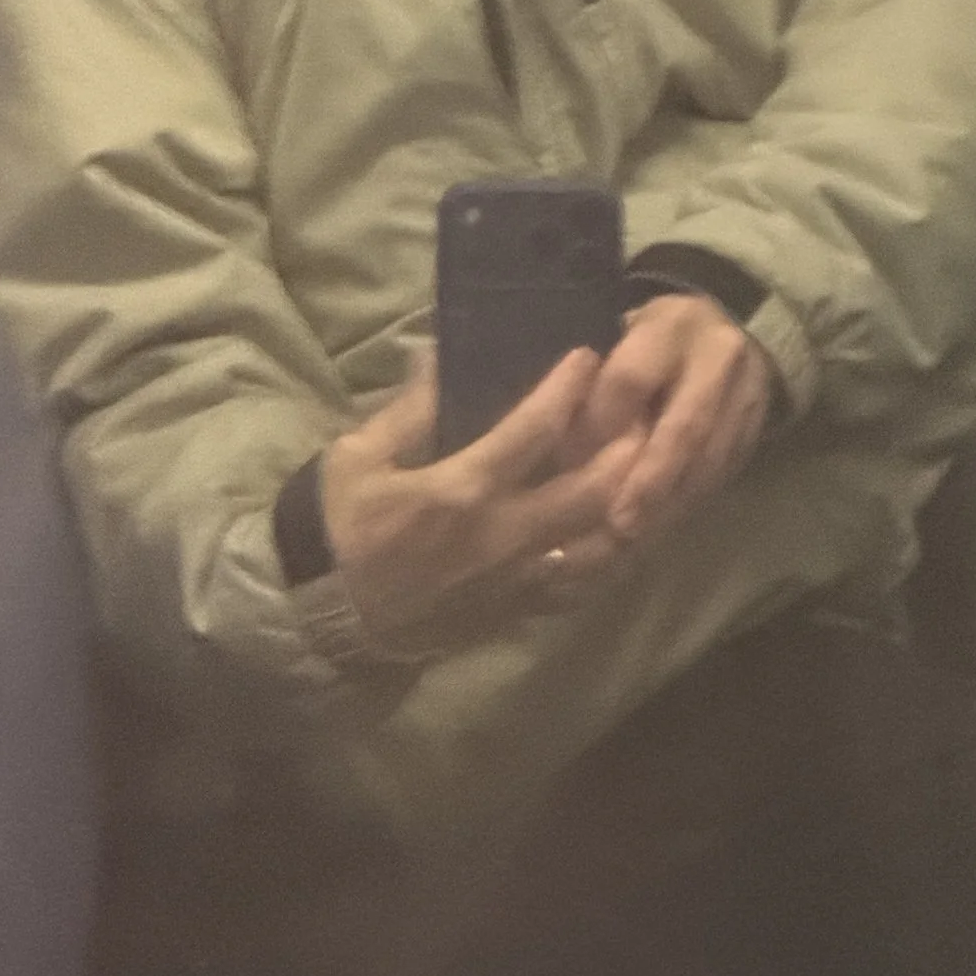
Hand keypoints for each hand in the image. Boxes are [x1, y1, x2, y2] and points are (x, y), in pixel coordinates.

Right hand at [320, 349, 644, 649]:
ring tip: (648, 472)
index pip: (532, 431)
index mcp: (461, 491)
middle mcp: (503, 538)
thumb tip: (440, 356)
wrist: (327, 620)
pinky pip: (579, 587)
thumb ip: (409, 411)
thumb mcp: (358, 458)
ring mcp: (516, 582)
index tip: (587, 356)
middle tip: (643, 413)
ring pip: (600, 547)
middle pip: (591, 492)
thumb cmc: (338, 530)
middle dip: (626, 449)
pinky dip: (607, 558)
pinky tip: (619, 532)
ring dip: (630, 507)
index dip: (566, 389)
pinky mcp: (517, 614)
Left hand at [582, 294, 774, 546]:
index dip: (601, 423)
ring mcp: (746, 399)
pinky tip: (655, 533)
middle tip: (619, 524)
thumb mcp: (626, 338)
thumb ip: (601, 383)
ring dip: (669, 507)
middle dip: (648, 482)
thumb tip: (571, 451)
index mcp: (673, 327)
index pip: (631, 379)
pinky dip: (686, 507)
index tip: (571, 460)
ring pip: (707, 462)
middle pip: (683, 430)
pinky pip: (720, 477)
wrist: (739, 327)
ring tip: (631, 539)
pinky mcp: (754, 434)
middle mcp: (717, 361)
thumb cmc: (661, 337)